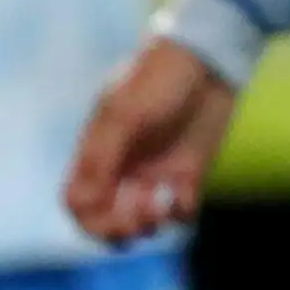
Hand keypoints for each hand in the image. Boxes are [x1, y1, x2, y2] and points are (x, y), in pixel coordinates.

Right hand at [65, 39, 238, 244]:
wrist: (210, 59)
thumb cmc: (159, 80)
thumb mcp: (125, 116)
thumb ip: (102, 159)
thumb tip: (82, 206)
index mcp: (99, 152)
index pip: (78, 201)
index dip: (88, 218)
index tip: (109, 214)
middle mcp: (124, 166)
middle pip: (107, 217)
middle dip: (115, 230)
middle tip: (134, 226)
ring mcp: (156, 170)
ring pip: (142, 218)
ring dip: (147, 225)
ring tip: (158, 210)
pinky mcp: (189, 170)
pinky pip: (180, 208)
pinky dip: (180, 214)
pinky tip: (182, 200)